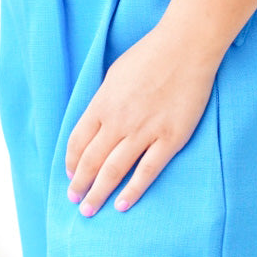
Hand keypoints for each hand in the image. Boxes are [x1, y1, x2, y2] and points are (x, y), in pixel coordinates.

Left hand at [64, 26, 218, 215]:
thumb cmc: (151, 54)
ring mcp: (144, 131)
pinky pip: (147, 170)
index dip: (71, 162)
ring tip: (89, 210)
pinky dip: (133, 190)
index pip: (78, 141)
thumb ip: (104, 100)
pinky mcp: (170, 138)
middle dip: (79, 184)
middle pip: (91, 161)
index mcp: (102, 103)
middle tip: (74, 201)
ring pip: (114, 170)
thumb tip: (96, 121)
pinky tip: (122, 204)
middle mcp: (118, 120)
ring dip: (98, 193)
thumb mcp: (115, 73)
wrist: (186, 46)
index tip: (70, 174)